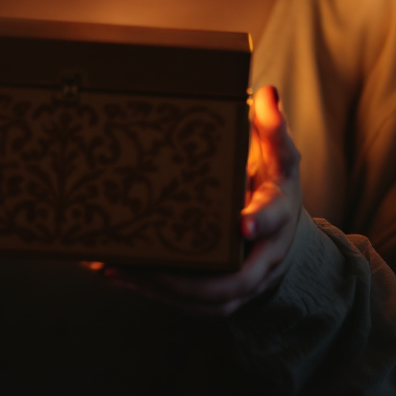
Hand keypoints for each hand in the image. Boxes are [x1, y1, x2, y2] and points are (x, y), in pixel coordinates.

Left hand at [98, 84, 301, 316]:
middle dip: (192, 276)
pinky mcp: (219, 294)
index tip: (241, 221)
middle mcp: (265, 255)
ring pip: (208, 298)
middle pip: (236, 278)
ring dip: (161, 288)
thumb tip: (267, 94)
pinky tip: (116, 274)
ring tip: (116, 267)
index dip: (260, 220)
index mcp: (278, 212)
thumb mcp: (276, 151)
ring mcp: (243, 280)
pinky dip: (151, 292)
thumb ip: (270, 126)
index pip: (274, 217)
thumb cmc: (272, 180)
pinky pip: (187, 301)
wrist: (279, 227)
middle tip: (151, 262)